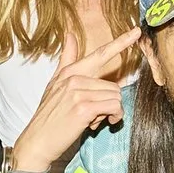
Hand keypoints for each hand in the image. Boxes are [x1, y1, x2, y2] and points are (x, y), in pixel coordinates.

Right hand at [0, 28, 139, 172]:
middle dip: (109, 103)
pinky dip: (112, 117)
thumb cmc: (49, 116)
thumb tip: (70, 34)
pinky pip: (114, 107)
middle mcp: (74, 78)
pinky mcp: (84, 107)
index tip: (136, 32)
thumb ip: (66, 60)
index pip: (99, 54)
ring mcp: (78, 92)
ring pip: (115, 97)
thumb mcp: (54, 84)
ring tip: (92, 120)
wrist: (37, 141)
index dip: (120, 42)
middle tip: (94, 115)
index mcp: (70, 72)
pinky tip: (98, 124)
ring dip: (110, 113)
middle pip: (113, 85)